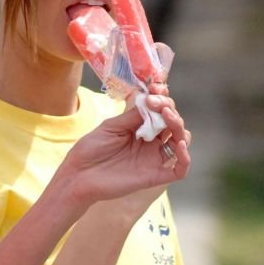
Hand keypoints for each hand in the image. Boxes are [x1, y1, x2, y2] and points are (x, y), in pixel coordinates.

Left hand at [61, 97, 189, 208]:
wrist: (78, 176)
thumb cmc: (91, 149)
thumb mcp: (111, 126)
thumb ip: (133, 116)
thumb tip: (152, 100)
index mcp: (140, 127)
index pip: (161, 110)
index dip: (163, 98)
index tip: (157, 89)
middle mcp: (150, 142)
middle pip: (173, 123)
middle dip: (170, 109)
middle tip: (158, 104)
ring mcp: (153, 158)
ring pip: (180, 141)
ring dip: (179, 126)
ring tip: (167, 117)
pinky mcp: (154, 176)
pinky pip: (179, 169)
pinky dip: (185, 157)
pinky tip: (178, 144)